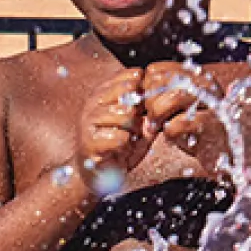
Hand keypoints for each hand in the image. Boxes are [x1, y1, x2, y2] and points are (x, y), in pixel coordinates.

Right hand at [75, 67, 150, 194]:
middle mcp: (93, 103)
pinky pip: (120, 137)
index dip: (145, 93)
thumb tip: (162, 95)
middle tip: (134, 128)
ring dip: (133, 131)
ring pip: (126, 115)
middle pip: (130, 94)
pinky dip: (126, 146)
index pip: (131, 77)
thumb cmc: (118, 145)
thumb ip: (148, 109)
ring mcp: (88, 121)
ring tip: (127, 140)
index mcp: (104, 93)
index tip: (144, 109)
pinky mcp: (88, 141)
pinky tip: (120, 151)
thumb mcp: (138, 123)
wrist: (96, 173)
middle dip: (139, 112)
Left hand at [141, 62, 229, 174]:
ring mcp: (211, 102)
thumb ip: (160, 93)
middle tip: (151, 120)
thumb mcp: (178, 106)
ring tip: (157, 127)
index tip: (146, 104)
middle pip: (162, 81)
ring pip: (173, 96)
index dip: (144, 88)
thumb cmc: (197, 129)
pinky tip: (174, 138)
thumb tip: (133, 91)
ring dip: (158, 116)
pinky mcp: (213, 124)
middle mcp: (205, 83)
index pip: (155, 70)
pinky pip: (180, 123)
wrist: (226, 153)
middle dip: (149, 104)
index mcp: (194, 74)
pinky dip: (170, 133)